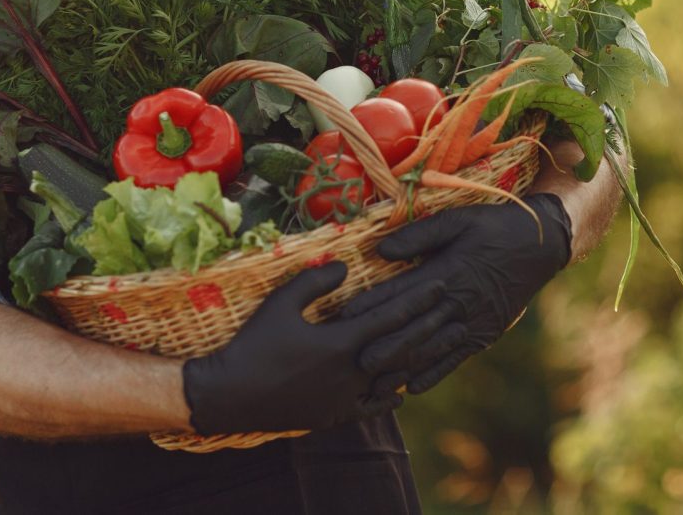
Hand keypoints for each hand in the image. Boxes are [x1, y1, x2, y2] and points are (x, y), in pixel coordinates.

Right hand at [182, 261, 460, 434]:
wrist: (231, 395)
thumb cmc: (254, 343)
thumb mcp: (281, 303)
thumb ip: (315, 282)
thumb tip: (345, 265)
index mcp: (341, 343)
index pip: (390, 317)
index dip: (418, 300)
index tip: (440, 284)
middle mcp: (351, 373)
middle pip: (401, 348)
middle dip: (429, 326)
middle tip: (452, 309)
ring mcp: (344, 399)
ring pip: (391, 380)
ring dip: (414, 362)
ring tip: (436, 347)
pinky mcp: (333, 417)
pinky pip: (370, 409)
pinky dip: (387, 399)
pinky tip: (399, 393)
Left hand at [340, 194, 572, 393]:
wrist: (540, 245)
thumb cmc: (494, 226)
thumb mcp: (459, 219)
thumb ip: (420, 235)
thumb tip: (382, 250)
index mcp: (448, 272)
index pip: (401, 293)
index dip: (372, 306)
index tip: (345, 318)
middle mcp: (458, 302)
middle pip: (412, 329)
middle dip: (381, 347)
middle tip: (351, 363)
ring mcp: (472, 322)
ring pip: (431, 350)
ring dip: (402, 368)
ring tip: (374, 384)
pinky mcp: (484, 334)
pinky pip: (455, 358)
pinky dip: (434, 374)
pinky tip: (413, 388)